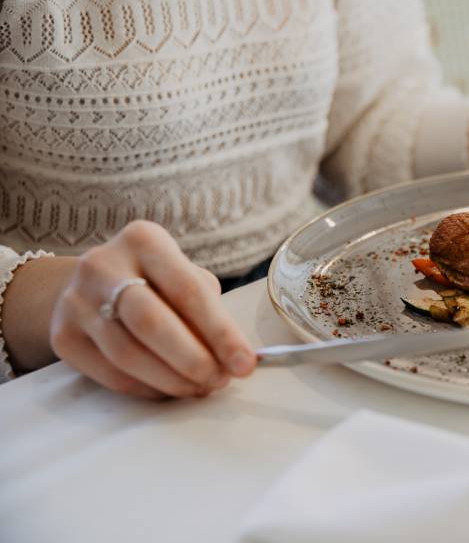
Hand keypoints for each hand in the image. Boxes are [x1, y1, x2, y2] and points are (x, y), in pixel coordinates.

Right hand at [47, 221, 255, 398]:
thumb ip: (207, 308)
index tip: (245, 363)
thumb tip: (235, 356)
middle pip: (151, 322)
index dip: (221, 332)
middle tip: (220, 380)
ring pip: (127, 354)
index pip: (188, 291)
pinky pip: (109, 373)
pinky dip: (147, 388)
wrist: (91, 285)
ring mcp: (76, 301)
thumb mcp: (181, 274)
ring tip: (200, 387)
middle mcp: (103, 265)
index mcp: (144, 240)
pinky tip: (170, 389)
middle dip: (193, 359)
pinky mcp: (63, 336)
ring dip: (172, 379)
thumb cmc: (154, 280)